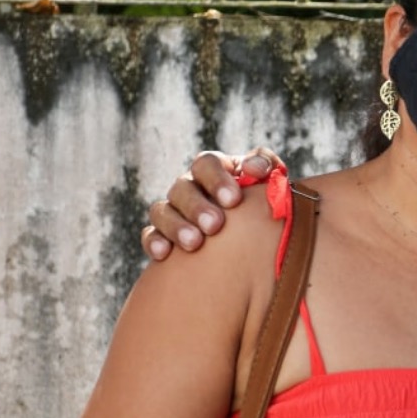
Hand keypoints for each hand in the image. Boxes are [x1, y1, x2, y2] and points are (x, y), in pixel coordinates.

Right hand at [141, 147, 281, 259]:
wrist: (251, 234)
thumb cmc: (260, 201)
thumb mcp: (267, 179)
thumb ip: (265, 166)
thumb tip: (255, 168)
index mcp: (213, 169)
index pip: (207, 164)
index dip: (217, 179)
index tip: (233, 200)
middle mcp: (189, 186)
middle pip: (182, 188)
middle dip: (198, 207)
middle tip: (215, 225)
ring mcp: (173, 209)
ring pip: (163, 211)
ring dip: (177, 226)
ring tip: (194, 243)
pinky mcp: (162, 234)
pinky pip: (150, 234)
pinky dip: (154, 242)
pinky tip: (164, 254)